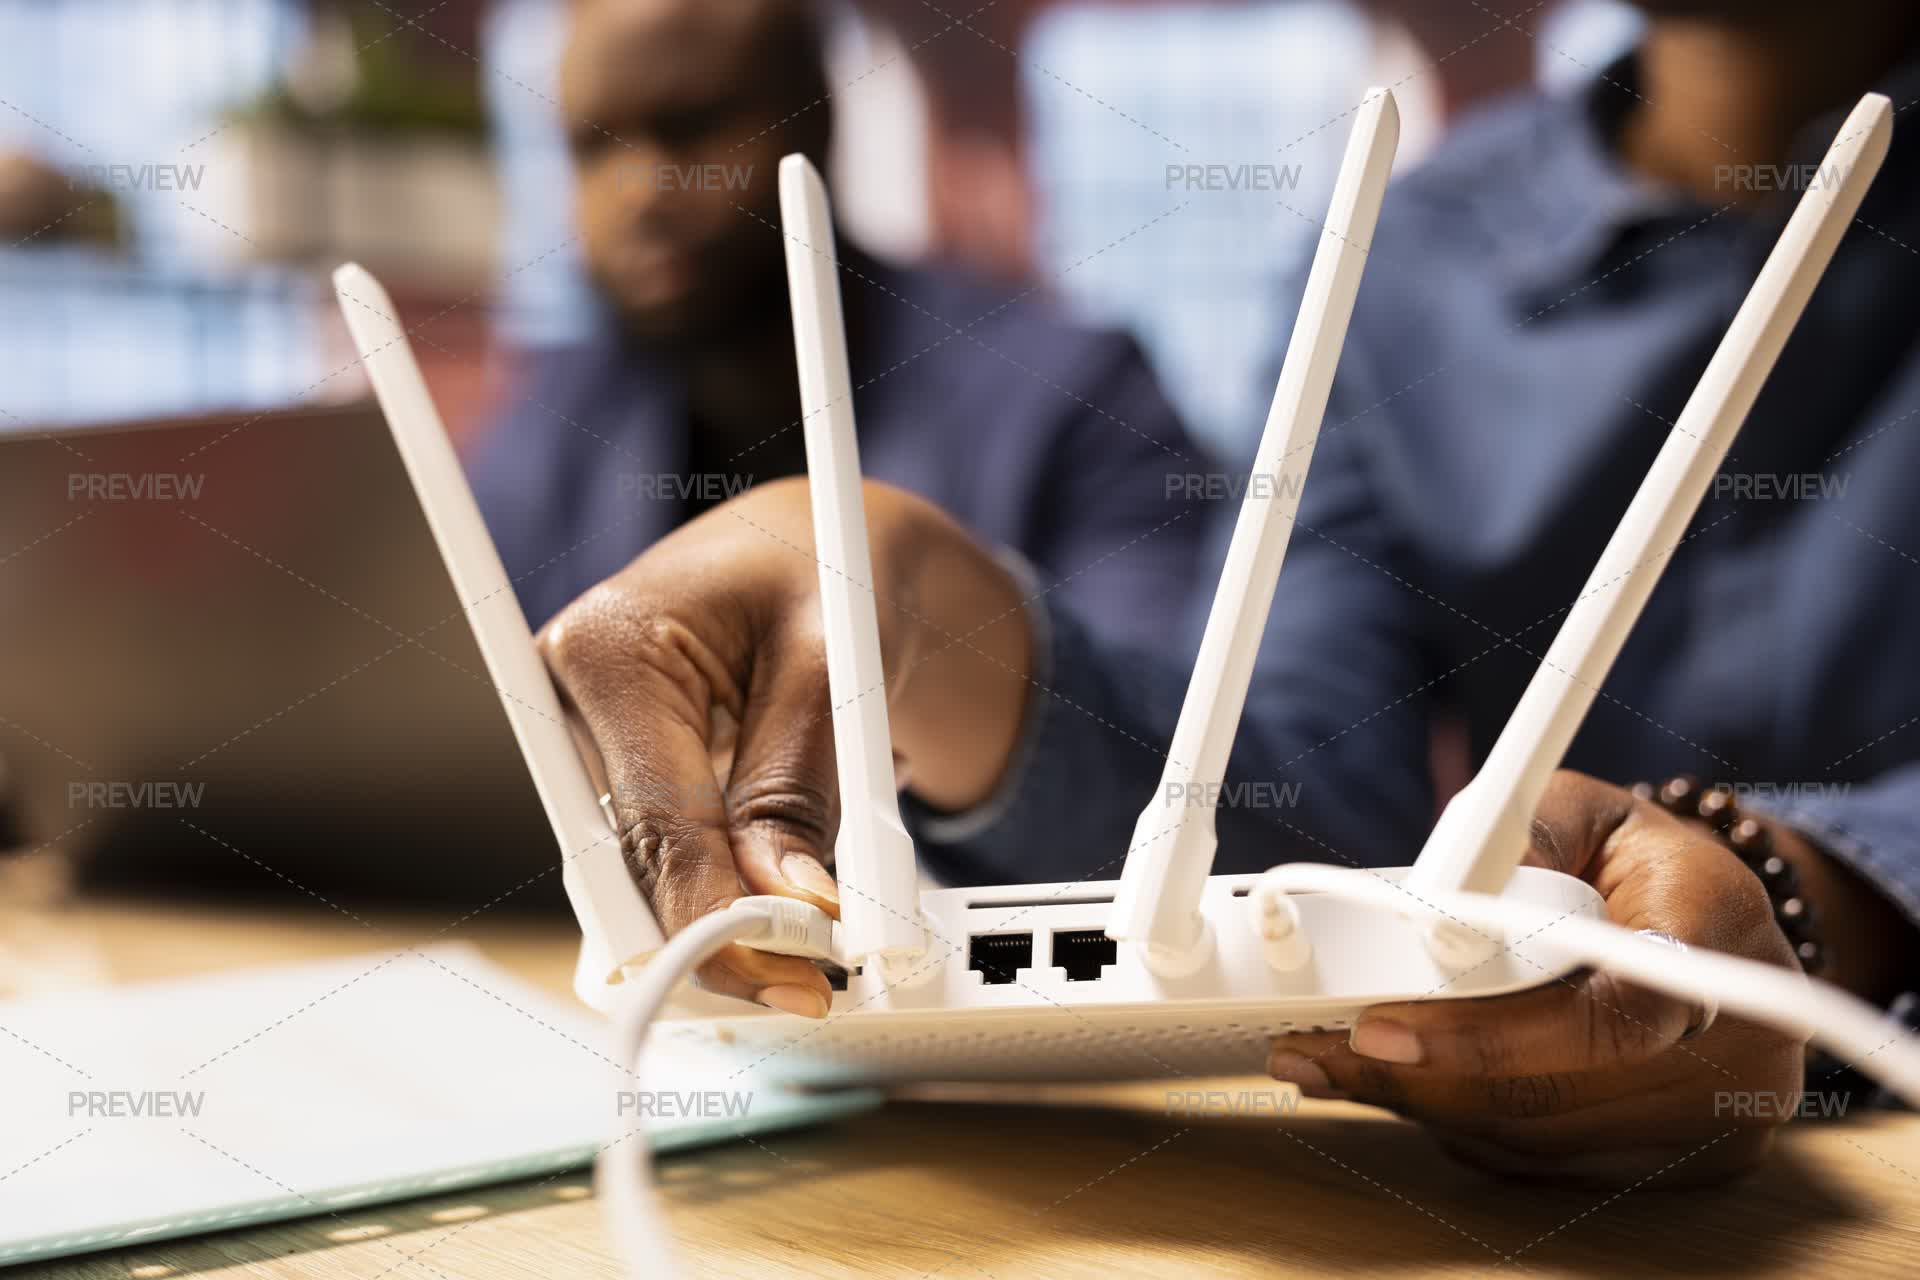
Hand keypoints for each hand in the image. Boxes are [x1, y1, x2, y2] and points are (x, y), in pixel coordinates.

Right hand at [537, 478, 1031, 1015]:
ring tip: (817, 946)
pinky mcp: (621, 783)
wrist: (816, 552)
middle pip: (634, 865)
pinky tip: (782, 914)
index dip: (717, 911)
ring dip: (725, 922)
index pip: (654, 819)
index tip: (789, 969)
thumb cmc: (824, 568)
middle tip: (810, 982)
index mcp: (604, 649)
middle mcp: (572, 703)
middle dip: (719, 933)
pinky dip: (723, 898)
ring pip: (646, 881)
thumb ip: (801, 782)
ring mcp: (590, 750)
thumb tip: (790, 904)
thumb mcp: (835, 659)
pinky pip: (665, 866)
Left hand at [1267, 770, 1805, 1186]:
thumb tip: (1446, 880)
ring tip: (1327, 1059)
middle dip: (1414, 1069)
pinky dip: (1460, 1123)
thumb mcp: (1579, 809)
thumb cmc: (1632, 858)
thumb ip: (1516, 835)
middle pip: (1551, 1089)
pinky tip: (1399, 1083)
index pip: (1608, 1014)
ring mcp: (1718, 1114)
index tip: (1380, 1026)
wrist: (1712, 919)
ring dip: (1419, 1100)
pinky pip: (1545, 1160)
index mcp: (1716, 930)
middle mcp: (1736, 1039)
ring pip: (1535, 1135)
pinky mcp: (1688, 1162)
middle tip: (1311, 1044)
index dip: (1488, 1036)